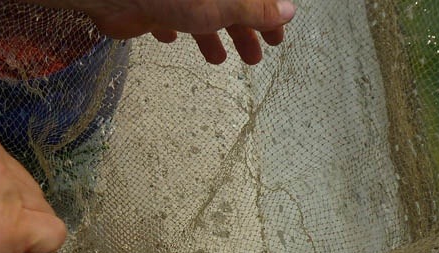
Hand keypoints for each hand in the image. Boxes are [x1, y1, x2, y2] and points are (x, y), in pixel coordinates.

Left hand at [35, 0, 296, 64]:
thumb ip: (257, 9)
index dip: (268, 16)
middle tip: (254, 58)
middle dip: (243, 31)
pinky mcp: (151, 6)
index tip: (277, 38)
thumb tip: (288, 12)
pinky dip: (174, 29)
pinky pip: (166, 17)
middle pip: (229, 5)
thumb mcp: (228, 2)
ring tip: (219, 61)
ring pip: (200, 14)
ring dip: (212, 37)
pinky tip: (173, 41)